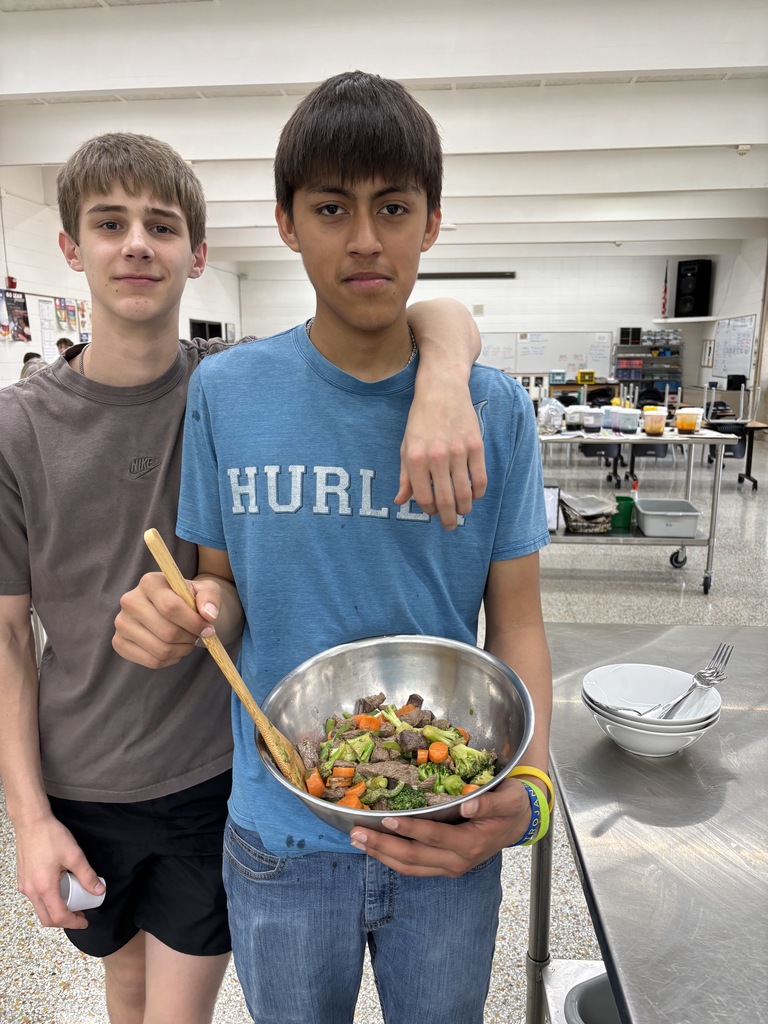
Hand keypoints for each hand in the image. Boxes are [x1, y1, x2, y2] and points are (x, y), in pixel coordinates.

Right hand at [15, 814, 103, 929]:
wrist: (31, 822)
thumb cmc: (50, 836)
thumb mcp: (74, 855)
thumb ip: (87, 875)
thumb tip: (98, 890)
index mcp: (44, 887)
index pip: (58, 916)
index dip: (73, 922)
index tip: (84, 921)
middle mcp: (30, 891)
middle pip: (46, 918)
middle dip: (64, 921)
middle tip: (80, 915)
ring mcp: (24, 886)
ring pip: (39, 909)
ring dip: (55, 911)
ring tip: (71, 902)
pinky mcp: (22, 879)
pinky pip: (34, 898)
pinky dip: (47, 901)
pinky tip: (59, 890)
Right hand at [112, 571, 220, 668]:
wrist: (173, 608)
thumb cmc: (189, 598)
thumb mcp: (205, 590)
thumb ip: (210, 598)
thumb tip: (208, 615)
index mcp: (149, 582)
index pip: (171, 608)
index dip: (194, 623)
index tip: (208, 628)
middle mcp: (130, 601)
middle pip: (167, 632)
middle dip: (189, 637)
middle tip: (197, 635)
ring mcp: (121, 623)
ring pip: (160, 649)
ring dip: (182, 650)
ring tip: (188, 641)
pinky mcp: (119, 643)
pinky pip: (152, 661)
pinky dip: (170, 659)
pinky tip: (175, 649)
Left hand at [348, 779, 530, 876]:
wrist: (521, 822)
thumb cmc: (512, 805)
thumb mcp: (508, 799)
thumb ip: (489, 803)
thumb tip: (469, 805)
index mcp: (471, 844)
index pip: (434, 837)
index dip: (410, 829)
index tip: (386, 819)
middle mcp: (458, 861)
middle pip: (414, 858)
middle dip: (383, 846)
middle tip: (356, 834)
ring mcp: (451, 867)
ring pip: (410, 867)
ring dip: (382, 855)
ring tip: (357, 841)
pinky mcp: (446, 867)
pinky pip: (415, 868)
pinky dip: (392, 860)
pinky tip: (376, 848)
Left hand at [396, 383, 486, 530]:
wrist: (442, 390)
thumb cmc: (421, 419)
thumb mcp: (406, 446)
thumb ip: (405, 476)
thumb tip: (400, 501)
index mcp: (415, 458)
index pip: (423, 497)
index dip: (428, 510)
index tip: (432, 512)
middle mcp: (437, 457)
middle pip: (445, 500)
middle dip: (448, 519)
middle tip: (449, 526)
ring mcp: (458, 452)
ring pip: (465, 493)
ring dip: (464, 509)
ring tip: (462, 512)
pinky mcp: (476, 446)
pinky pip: (480, 479)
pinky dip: (478, 492)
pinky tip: (474, 495)